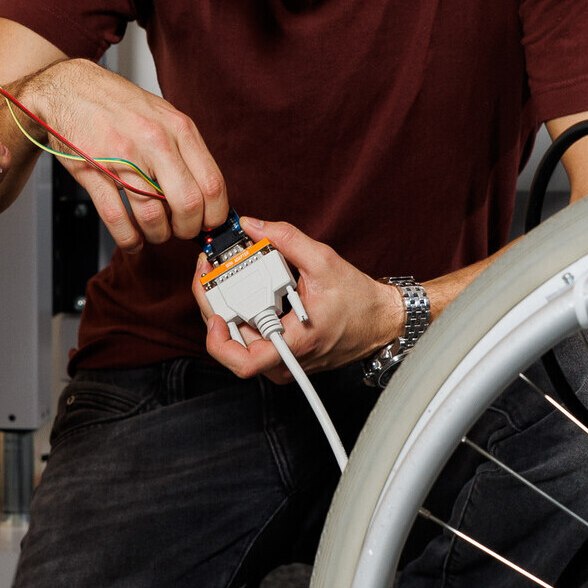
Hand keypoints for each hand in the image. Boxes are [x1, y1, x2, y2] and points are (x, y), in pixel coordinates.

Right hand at [12, 58, 229, 247]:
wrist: (70, 89)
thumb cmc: (118, 105)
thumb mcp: (164, 115)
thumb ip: (186, 151)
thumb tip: (207, 194)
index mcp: (178, 129)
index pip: (212, 183)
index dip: (215, 214)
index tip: (209, 224)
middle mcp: (155, 141)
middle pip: (187, 204)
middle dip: (187, 229)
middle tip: (180, 231)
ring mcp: (123, 157)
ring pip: (152, 217)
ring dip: (157, 235)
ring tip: (154, 232)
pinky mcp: (94, 171)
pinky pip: (116, 218)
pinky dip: (127, 238)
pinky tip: (131, 239)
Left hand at [195, 218, 406, 383]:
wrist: (379, 322)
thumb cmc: (358, 302)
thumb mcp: (324, 261)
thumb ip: (286, 239)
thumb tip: (253, 226)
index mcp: (294, 344)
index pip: (242, 361)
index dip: (217, 339)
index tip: (214, 311)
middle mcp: (284, 361)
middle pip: (230, 344)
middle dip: (214, 307)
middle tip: (208, 275)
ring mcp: (281, 362)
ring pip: (237, 341)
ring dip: (225, 309)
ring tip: (222, 279)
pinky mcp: (281, 357)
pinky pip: (250, 339)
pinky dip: (240, 314)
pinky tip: (240, 292)